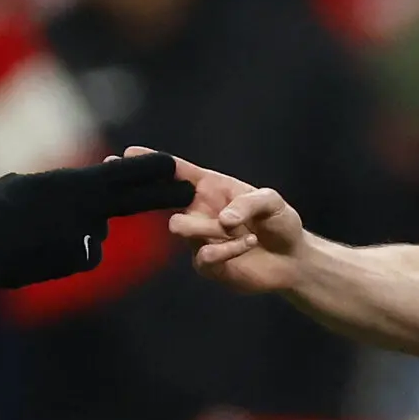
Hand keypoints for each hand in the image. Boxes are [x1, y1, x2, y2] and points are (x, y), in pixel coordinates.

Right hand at [0, 152, 193, 288]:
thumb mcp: (28, 186)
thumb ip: (60, 189)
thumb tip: (74, 197)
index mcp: (76, 184)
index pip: (124, 175)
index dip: (150, 169)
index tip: (173, 165)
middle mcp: (89, 210)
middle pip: (135, 201)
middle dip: (164, 195)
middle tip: (190, 190)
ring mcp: (86, 239)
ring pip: (94, 233)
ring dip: (75, 232)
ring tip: (36, 234)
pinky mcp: (78, 263)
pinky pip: (81, 254)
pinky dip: (65, 253)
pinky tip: (38, 253)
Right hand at [135, 146, 306, 294]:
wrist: (292, 260)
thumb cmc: (280, 222)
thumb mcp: (272, 201)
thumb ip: (249, 203)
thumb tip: (223, 219)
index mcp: (210, 187)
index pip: (175, 172)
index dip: (151, 161)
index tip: (126, 154)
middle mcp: (199, 211)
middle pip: (162, 200)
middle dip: (159, 197)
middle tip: (177, 212)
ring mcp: (199, 238)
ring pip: (179, 226)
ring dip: (206, 227)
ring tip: (234, 228)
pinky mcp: (207, 265)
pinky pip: (204, 256)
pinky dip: (225, 250)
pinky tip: (247, 244)